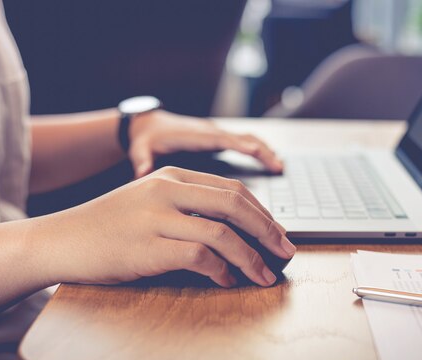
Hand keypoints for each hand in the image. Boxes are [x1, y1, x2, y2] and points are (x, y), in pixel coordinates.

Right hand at [37, 167, 295, 287]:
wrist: (61, 239)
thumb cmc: (108, 226)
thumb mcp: (148, 202)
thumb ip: (187, 207)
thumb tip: (235, 232)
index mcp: (171, 177)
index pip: (231, 189)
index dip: (262, 212)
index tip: (278, 233)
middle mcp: (167, 191)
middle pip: (235, 205)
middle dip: (268, 230)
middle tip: (287, 251)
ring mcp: (157, 217)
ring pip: (223, 233)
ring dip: (252, 258)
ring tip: (266, 275)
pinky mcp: (148, 246)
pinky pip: (200, 257)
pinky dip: (222, 271)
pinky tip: (227, 281)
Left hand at [127, 110, 283, 177]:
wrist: (148, 125)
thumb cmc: (146, 140)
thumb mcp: (141, 150)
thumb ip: (143, 160)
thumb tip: (142, 171)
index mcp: (193, 135)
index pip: (219, 137)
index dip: (237, 143)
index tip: (254, 149)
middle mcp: (210, 131)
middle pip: (241, 137)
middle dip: (261, 151)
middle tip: (278, 167)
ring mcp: (217, 134)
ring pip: (248, 139)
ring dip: (265, 151)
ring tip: (280, 167)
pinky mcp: (221, 139)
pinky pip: (246, 143)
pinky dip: (261, 151)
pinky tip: (273, 163)